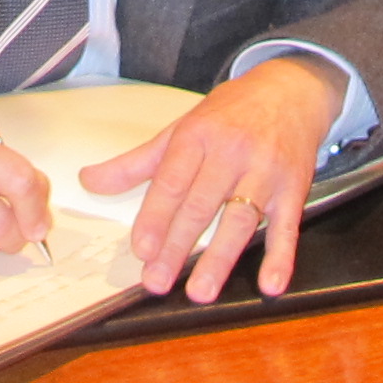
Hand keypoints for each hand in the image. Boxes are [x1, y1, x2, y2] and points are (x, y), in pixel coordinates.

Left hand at [81, 54, 343, 303]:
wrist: (291, 91)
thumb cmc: (229, 114)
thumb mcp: (181, 129)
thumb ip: (136, 162)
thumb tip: (88, 180)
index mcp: (198, 137)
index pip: (172, 181)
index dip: (156, 216)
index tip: (141, 249)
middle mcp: (232, 153)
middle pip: (201, 205)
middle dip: (177, 246)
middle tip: (156, 282)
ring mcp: (265, 171)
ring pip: (240, 219)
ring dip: (220, 258)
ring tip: (200, 292)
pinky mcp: (294, 188)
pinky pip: (287, 226)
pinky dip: (281, 257)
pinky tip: (270, 285)